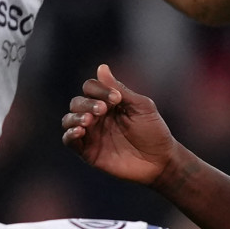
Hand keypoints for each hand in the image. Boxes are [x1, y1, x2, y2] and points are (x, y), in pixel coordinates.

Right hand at [62, 64, 177, 185]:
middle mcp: (97, 116)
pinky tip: (80, 131)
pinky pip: (69, 141)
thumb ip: (120, 89)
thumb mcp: (141, 106)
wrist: (160, 161)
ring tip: (88, 121)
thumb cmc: (154, 131)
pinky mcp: (88, 152)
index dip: (100, 89)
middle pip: (77, 102)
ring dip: (75, 117)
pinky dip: (69, 134)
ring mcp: (91, 134)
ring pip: (69, 119)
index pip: (91, 87)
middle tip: (102, 110)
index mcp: (109, 102)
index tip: (117, 99)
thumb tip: (101, 67)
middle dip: (87, 103)